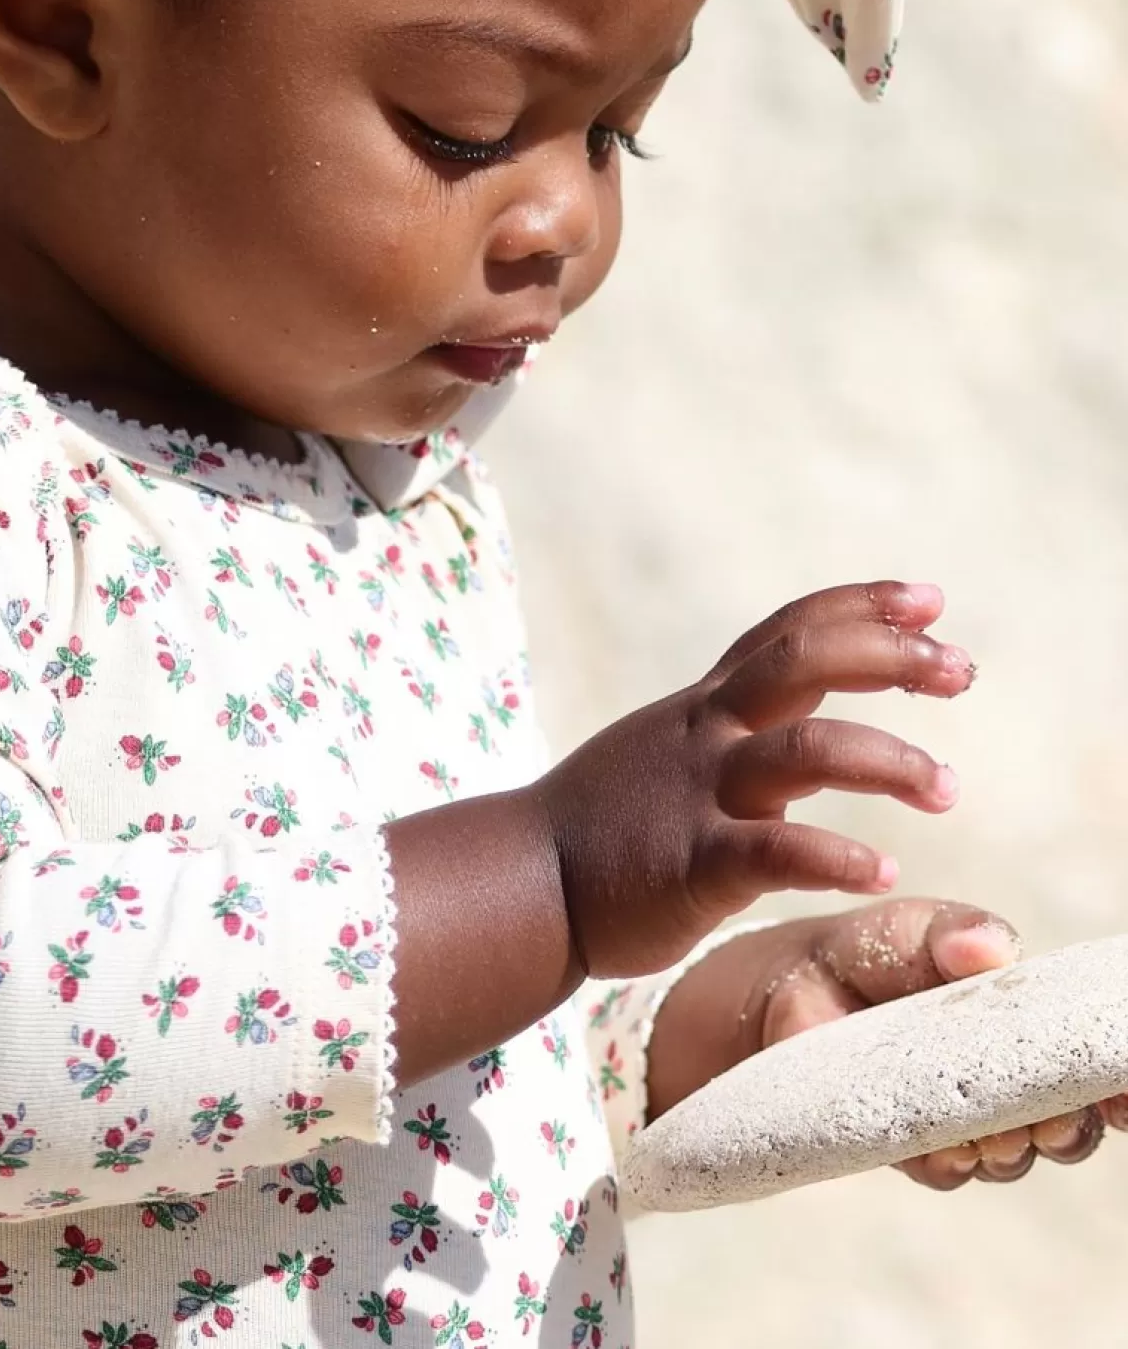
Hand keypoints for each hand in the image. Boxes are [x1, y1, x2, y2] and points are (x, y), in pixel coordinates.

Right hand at [538, 580, 970, 982]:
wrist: (520, 882)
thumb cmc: (604, 826)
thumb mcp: (668, 747)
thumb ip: (731, 724)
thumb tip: (798, 705)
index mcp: (705, 705)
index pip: (790, 630)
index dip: (861, 605)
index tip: (930, 599)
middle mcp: (706, 733)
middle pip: (804, 662)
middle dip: (890, 655)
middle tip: (961, 669)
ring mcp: (698, 794)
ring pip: (805, 750)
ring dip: (888, 760)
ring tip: (947, 788)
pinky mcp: (692, 866)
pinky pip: (775, 852)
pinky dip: (834, 857)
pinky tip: (882, 871)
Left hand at [758, 900, 1108, 1186]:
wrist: (791, 983)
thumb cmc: (871, 950)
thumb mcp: (914, 928)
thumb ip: (956, 933)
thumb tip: (992, 948)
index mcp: (1025, 1022)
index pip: (1091, 1065)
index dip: (1117, 1087)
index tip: (1122, 1099)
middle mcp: (1007, 1080)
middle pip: (1069, 1124)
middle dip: (1069, 1127)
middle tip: (1051, 1120)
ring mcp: (963, 1118)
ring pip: (1011, 1154)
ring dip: (1009, 1146)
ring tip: (993, 1132)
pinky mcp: (913, 1144)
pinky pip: (945, 1168)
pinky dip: (949, 1159)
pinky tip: (944, 1144)